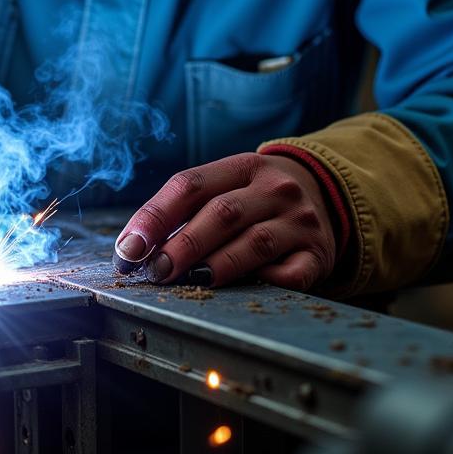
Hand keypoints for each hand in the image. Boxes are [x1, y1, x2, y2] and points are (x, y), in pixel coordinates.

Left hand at [114, 153, 335, 289]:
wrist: (323, 196)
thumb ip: (184, 209)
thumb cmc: (254, 197)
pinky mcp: (317, 253)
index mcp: (242, 166)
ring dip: (217, 264)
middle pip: (221, 213)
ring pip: (254, 242)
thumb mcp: (225, 185)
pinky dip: (265, 281)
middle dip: (183, 244)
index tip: (129, 248)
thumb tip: (134, 248)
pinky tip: (244, 287)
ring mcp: (299, 220)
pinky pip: (291, 273)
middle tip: (156, 270)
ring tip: (190, 280)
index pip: (189, 184)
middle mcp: (274, 188)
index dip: (154, 216)